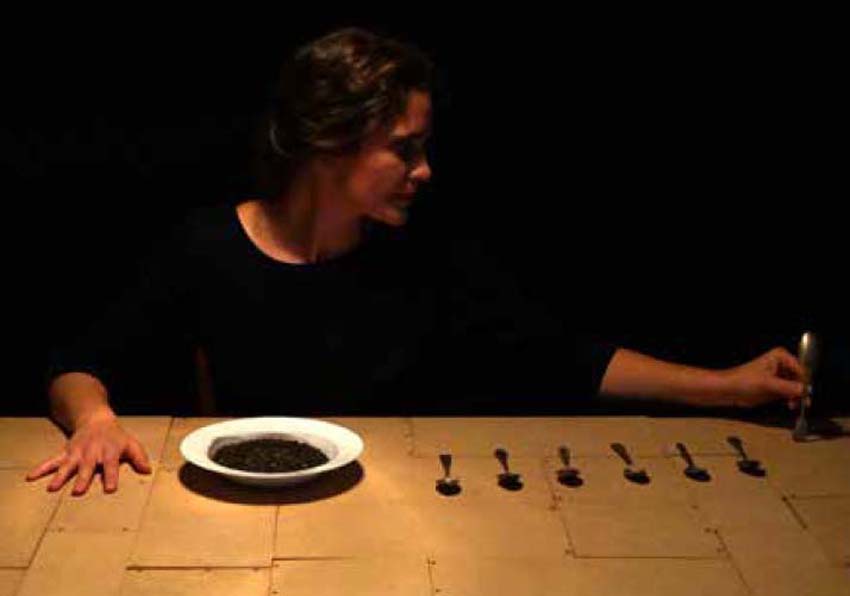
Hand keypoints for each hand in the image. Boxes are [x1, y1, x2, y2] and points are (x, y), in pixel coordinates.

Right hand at [26, 411, 150, 494]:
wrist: (97, 420)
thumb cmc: (116, 437)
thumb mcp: (131, 444)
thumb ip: (139, 458)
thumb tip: (147, 471)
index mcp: (109, 452)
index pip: (111, 466)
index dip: (111, 476)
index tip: (109, 489)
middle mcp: (92, 454)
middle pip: (87, 468)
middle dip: (82, 479)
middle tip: (77, 492)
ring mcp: (77, 454)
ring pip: (68, 466)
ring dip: (60, 476)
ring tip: (52, 488)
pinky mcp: (66, 453)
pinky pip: (52, 461)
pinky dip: (42, 468)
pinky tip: (31, 477)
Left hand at [720, 347, 805, 408]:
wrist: (729, 390)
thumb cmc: (744, 381)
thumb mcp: (767, 383)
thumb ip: (787, 387)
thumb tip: (805, 390)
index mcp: (780, 356)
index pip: (800, 369)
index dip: (804, 381)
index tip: (806, 394)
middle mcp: (782, 364)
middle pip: (800, 378)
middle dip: (801, 390)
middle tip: (804, 402)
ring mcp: (780, 376)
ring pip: (796, 387)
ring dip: (797, 396)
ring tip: (794, 405)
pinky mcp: (776, 387)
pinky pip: (789, 393)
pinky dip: (791, 399)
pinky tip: (790, 405)